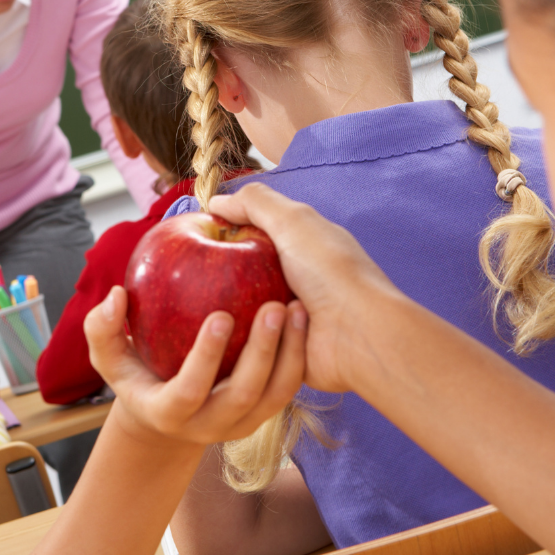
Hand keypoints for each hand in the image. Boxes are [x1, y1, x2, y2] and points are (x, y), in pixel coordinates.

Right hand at [84, 285, 305, 444]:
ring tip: (294, 307)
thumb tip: (116, 297)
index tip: (220, 314)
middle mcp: (209, 425)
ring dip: (289, 352)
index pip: (189, 391)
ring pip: (275, 395)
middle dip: (261, 351)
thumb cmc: (137, 376)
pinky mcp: (264, 414)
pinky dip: (298, 354)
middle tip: (272, 306)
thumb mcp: (109, 358)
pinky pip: (288, 388)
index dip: (205, 357)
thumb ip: (102, 328)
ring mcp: (242, 424)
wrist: (170, 417)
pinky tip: (301, 314)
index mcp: (169, 413)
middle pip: (243, 395)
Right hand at [209, 183, 402, 392]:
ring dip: (241, 311)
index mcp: (295, 248)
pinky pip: (248, 348)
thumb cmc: (332, 273)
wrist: (359, 335)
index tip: (194, 240)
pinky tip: (240, 338)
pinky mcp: (279, 353)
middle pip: (237, 277)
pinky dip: (248, 341)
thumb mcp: (293, 222)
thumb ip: (255, 203)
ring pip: (239, 315)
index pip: (247, 237)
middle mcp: (290, 282)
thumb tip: (216, 202)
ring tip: (237, 310)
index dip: (222, 236)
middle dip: (220, 278)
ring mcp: (285, 321)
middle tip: (195, 280)